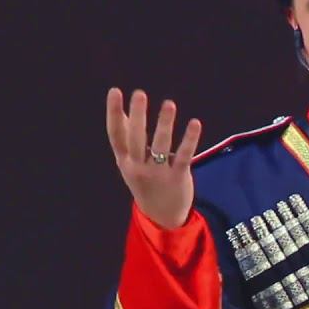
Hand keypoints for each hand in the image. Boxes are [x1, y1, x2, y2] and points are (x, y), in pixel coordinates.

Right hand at [105, 88, 202, 228]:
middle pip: (136, 139)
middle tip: (139, 93)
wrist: (161, 217)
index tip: (115, 91)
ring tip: (169, 104)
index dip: (113, 113)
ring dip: (164, 124)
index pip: (116, 135)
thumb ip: (127, 137)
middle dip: (137, 116)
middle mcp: (138, 167)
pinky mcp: (178, 178)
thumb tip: (121, 110)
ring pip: (160, 146)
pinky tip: (195, 123)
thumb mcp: (131, 163)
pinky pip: (183, 156)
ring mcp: (158, 174)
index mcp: (125, 161)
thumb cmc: (145, 182)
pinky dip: (189, 139)